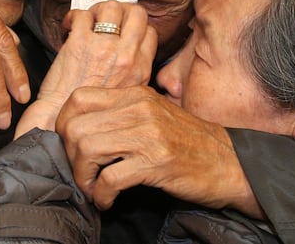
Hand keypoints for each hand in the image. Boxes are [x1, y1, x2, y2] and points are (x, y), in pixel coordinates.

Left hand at [15, 0, 155, 136]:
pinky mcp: (80, 43)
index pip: (150, 31)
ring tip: (88, 21)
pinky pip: (81, 14)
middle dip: (122, 10)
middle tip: (106, 19)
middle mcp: (126, 56)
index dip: (136, 26)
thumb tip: (129, 53)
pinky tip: (69, 27)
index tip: (122, 31)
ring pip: (111, 6)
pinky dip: (73, 16)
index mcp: (141, 69)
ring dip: (97, 9)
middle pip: (137, 12)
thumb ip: (133, 75)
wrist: (60, 123)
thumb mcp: (126, 99)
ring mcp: (104, 47)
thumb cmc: (89, 115)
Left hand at [55, 86, 261, 216]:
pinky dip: (101, 194)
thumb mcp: (154, 114)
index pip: (79, 98)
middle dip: (70, 157)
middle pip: (76, 126)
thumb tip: (80, 127)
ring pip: (88, 149)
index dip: (64, 124)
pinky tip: (107, 200)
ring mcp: (148, 134)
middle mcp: (139, 108)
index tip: (70, 147)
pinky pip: (110, 178)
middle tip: (82, 173)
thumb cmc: (189, 142)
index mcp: (135, 94)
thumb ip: (122, 113)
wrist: (231, 162)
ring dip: (83, 177)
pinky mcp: (156, 162)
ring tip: (93, 188)